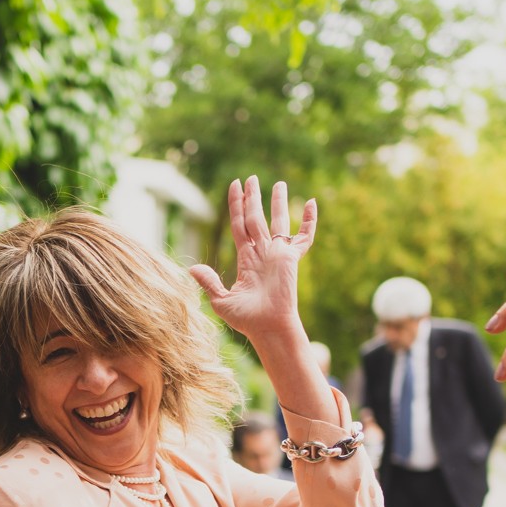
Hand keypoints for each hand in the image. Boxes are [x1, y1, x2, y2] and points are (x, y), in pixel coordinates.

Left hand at [192, 176, 315, 344]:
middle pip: (256, 217)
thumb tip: (192, 269)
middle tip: (252, 178)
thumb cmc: (247, 320)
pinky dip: (310, 221)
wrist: (268, 327)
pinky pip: (304, 237)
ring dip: (278, 201)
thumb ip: (208, 282)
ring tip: (279, 183)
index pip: (239, 225)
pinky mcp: (291, 258)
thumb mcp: (221, 301)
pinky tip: (313, 202)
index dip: (236, 206)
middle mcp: (262, 252)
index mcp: (246, 258)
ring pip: (278, 221)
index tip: (234, 186)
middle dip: (253, 198)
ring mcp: (277, 254)